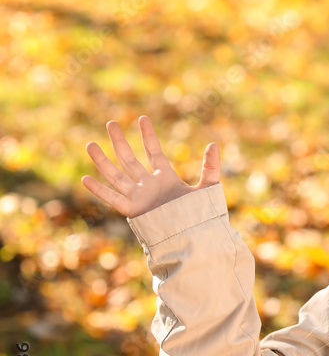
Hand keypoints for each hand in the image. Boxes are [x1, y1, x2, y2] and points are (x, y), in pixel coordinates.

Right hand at [81, 115, 220, 217]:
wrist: (195, 236)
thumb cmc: (201, 215)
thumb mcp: (208, 187)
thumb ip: (211, 167)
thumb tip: (214, 143)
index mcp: (166, 179)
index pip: (153, 152)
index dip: (148, 136)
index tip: (142, 118)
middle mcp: (149, 186)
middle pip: (130, 160)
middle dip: (120, 142)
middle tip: (111, 123)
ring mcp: (140, 197)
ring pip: (117, 176)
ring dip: (103, 161)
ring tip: (90, 144)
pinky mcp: (134, 211)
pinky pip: (113, 199)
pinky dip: (100, 190)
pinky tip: (86, 178)